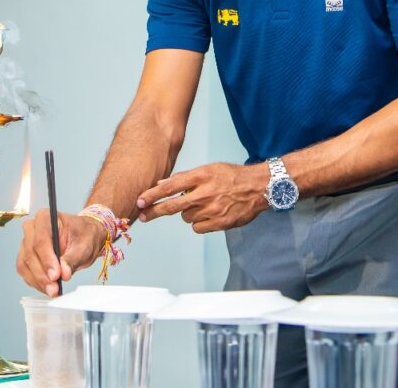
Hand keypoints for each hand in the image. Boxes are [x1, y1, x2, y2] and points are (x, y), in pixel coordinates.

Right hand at [16, 209, 104, 296]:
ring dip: (38, 281)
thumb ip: (73, 258)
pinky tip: (48, 288)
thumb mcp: (85, 245)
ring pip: (25, 265)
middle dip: (42, 274)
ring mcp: (26, 243)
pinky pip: (26, 272)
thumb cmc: (84, 235)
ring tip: (53, 291)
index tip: (55, 275)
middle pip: (30, 254)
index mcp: (45, 217)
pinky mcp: (26, 257)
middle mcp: (31, 228)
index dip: (47, 259)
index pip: (40, 240)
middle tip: (54, 288)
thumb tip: (64, 273)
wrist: (84, 236)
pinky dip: (36, 282)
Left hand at [136, 162, 269, 233]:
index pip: (171, 186)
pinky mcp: (220, 222)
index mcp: (202, 176)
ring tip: (201, 205)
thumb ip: (185, 178)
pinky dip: (199, 223)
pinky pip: (198, 228)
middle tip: (143, 216)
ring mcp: (213, 209)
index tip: (139, 200)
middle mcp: (206, 192)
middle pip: (173, 206)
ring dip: (188, 213)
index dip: (152, 195)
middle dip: (155, 211)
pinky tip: (208, 214)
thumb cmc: (231, 176)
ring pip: (186, 218)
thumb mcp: (208, 169)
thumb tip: (162, 184)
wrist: (258, 187)